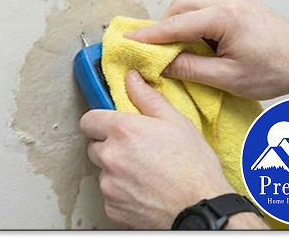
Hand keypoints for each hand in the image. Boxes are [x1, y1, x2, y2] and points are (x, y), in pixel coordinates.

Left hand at [80, 70, 234, 228]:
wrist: (201, 210)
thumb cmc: (193, 167)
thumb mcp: (176, 122)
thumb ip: (147, 97)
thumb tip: (131, 78)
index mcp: (122, 130)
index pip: (88, 120)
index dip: (100, 122)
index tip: (112, 127)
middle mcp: (110, 156)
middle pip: (94, 146)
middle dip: (110, 147)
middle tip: (136, 152)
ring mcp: (109, 184)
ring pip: (102, 172)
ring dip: (116, 171)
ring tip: (145, 174)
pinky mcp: (112, 208)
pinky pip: (109, 196)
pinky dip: (122, 194)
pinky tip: (144, 191)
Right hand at [127, 0, 288, 116]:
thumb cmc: (277, 69)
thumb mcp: (227, 78)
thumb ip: (189, 69)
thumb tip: (161, 64)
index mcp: (224, 16)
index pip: (175, 25)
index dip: (149, 36)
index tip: (129, 42)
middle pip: (179, 7)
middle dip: (164, 29)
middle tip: (156, 52)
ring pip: (189, 5)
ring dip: (179, 25)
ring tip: (181, 51)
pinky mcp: (237, 1)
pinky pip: (203, 6)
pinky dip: (193, 22)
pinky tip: (198, 42)